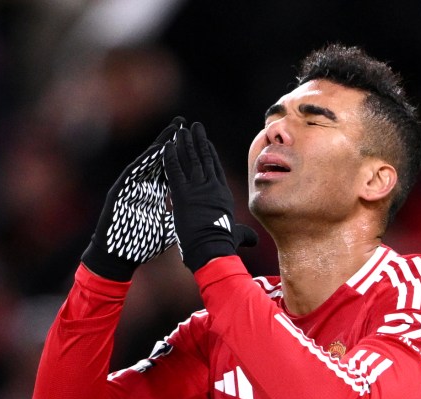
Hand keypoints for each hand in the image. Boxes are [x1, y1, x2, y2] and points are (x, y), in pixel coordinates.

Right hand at [81, 116, 185, 281]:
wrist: (119, 258)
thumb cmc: (142, 244)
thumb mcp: (168, 227)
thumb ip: (181, 216)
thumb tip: (200, 215)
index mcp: (157, 193)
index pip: (173, 170)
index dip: (185, 157)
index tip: (200, 143)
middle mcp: (145, 186)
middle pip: (162, 160)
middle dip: (175, 143)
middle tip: (189, 125)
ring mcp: (133, 187)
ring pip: (149, 162)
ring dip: (161, 144)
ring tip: (174, 129)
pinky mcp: (121, 192)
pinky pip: (134, 173)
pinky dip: (145, 161)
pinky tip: (156, 149)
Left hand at [162, 122, 257, 272]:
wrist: (211, 248)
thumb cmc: (224, 244)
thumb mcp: (237, 236)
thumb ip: (244, 235)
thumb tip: (254, 241)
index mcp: (223, 195)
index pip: (215, 169)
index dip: (210, 154)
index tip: (206, 142)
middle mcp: (211, 187)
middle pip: (203, 158)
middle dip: (198, 141)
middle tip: (194, 127)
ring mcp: (197, 189)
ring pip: (190, 160)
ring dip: (184, 143)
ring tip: (180, 130)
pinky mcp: (182, 194)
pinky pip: (174, 170)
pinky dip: (170, 157)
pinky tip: (166, 145)